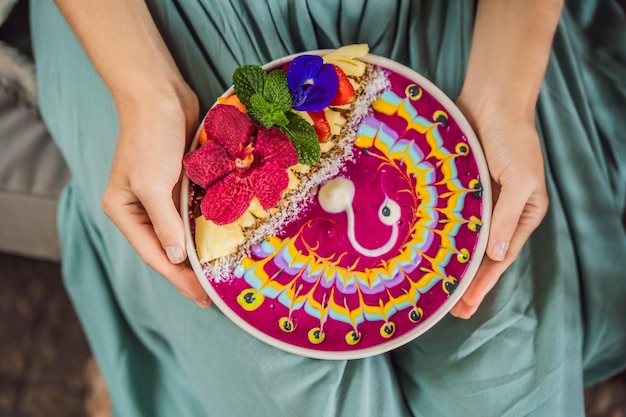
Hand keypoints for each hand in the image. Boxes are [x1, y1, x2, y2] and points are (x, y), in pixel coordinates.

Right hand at [102, 82, 210, 307]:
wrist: (160, 95)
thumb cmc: (150, 138)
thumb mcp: (152, 184)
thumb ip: (165, 223)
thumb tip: (175, 257)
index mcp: (125, 212)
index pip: (155, 254)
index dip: (179, 278)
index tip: (203, 298)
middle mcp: (141, 208)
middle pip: (168, 249)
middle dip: (189, 272)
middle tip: (213, 295)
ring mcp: (161, 196)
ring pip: (182, 233)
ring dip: (199, 252)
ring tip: (220, 274)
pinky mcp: (179, 183)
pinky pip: (193, 213)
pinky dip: (205, 228)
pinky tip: (222, 241)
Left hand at [450, 98, 548, 318]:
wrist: (491, 101)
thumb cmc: (512, 137)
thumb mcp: (520, 179)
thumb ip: (506, 216)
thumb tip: (497, 253)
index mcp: (523, 214)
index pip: (501, 257)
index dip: (483, 283)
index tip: (466, 305)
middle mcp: (500, 212)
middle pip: (482, 255)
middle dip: (467, 283)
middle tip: (450, 311)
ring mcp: (478, 202)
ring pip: (463, 240)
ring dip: (451, 264)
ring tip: (436, 289)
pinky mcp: (458, 189)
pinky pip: (449, 218)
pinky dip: (441, 236)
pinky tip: (427, 251)